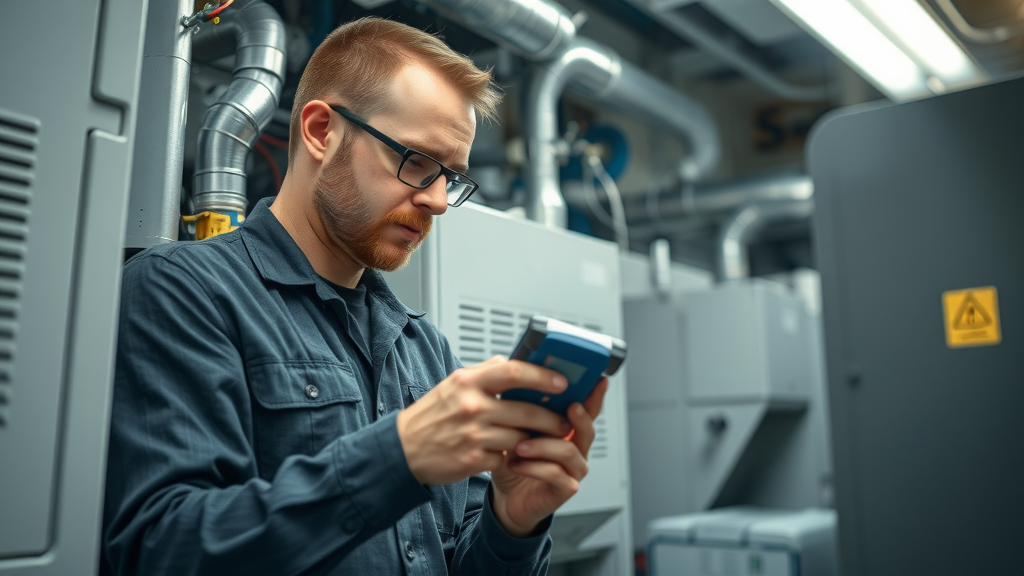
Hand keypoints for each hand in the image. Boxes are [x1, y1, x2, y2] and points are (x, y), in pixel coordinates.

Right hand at [396, 356, 571, 485]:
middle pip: (526, 411)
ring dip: (531, 440)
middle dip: (551, 419)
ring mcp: (473, 434)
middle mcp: (471, 406)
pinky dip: (509, 456)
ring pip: (520, 436)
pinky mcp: (473, 460)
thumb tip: (511, 361)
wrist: (402, 449)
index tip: (562, 383)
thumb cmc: (431, 416)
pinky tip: (505, 454)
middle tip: (562, 422)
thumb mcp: (452, 385)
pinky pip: (506, 457)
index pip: (514, 372)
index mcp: (467, 382)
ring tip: (535, 439)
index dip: (543, 376)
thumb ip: (484, 373)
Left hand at [490, 378, 607, 536]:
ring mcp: (574, 470)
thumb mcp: (517, 431)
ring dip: (542, 445)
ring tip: (520, 445)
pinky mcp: (566, 488)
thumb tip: (518, 383)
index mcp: (568, 432)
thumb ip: (524, 411)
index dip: (595, 396)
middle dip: (579, 417)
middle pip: (587, 429)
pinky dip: (533, 467)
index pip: (587, 410)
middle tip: (569, 407)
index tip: (599, 380)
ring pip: (568, 452)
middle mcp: (577, 450)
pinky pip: (555, 474)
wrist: (507, 497)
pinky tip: (515, 464)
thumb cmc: (515, 461)